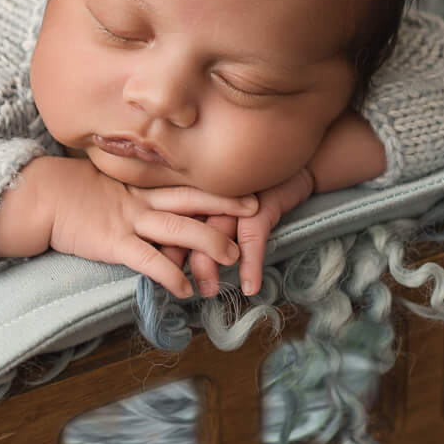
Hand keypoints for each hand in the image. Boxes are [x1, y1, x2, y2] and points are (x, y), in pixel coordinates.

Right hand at [15, 157, 255, 299]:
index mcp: (141, 189)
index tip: (243, 187)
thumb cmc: (70, 195)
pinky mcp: (115, 243)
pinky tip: (186, 291)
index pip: (185, 185)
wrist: (42, 199)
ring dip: (208, 242)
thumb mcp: (107, 188)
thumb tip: (151, 206)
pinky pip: (150, 261)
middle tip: (257, 211)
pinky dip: (171, 276)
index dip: (216, 187)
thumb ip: (132, 195)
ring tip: (232, 257)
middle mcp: (141, 202)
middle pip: (192, 199)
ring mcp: (130, 221)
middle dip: (225, 205)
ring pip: (179, 228)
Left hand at [163, 166, 316, 297]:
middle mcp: (208, 189)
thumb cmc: (250, 182)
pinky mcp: (262, 202)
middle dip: (178, 258)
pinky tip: (250, 286)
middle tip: (177, 285)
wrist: (287, 153)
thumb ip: (198, 213)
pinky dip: (251, 264)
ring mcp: (234, 195)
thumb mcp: (219, 193)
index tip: (156, 267)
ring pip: (214, 233)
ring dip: (209, 265)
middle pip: (185, 225)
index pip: (169, 216)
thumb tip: (175, 246)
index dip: (161, 242)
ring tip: (208, 290)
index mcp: (193, 187)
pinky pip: (253, 236)